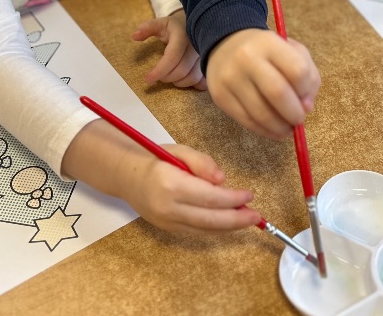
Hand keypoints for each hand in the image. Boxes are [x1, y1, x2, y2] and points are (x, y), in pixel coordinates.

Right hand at [119, 144, 261, 232]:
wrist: (126, 176)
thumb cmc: (155, 159)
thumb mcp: (179, 151)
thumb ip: (202, 163)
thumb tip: (223, 180)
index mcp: (171, 184)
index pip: (210, 197)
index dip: (233, 199)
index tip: (249, 195)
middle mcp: (168, 207)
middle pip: (209, 219)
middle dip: (236, 219)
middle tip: (256, 216)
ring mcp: (167, 222)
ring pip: (204, 230)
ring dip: (228, 227)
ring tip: (247, 220)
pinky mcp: (167, 229)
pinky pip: (196, 232)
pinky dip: (215, 228)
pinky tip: (228, 222)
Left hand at [132, 10, 204, 89]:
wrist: (198, 22)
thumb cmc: (176, 26)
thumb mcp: (161, 23)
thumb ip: (147, 28)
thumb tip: (134, 36)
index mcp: (182, 36)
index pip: (172, 58)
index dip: (159, 71)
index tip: (147, 79)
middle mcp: (196, 47)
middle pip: (181, 71)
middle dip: (166, 77)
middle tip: (158, 76)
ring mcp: (205, 56)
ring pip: (192, 77)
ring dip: (178, 82)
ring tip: (170, 77)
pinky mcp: (209, 64)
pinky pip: (203, 80)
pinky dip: (192, 85)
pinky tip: (184, 80)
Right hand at [206, 29, 320, 139]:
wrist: (225, 46)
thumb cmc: (266, 52)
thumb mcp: (291, 51)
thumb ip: (308, 75)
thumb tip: (306, 107)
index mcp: (269, 43)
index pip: (297, 70)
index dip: (306, 90)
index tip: (306, 98)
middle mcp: (247, 58)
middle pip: (277, 93)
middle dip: (294, 113)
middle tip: (299, 119)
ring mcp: (230, 78)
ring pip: (261, 113)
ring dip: (280, 127)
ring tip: (288, 128)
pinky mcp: (220, 96)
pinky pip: (246, 121)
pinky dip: (265, 131)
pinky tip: (273, 130)